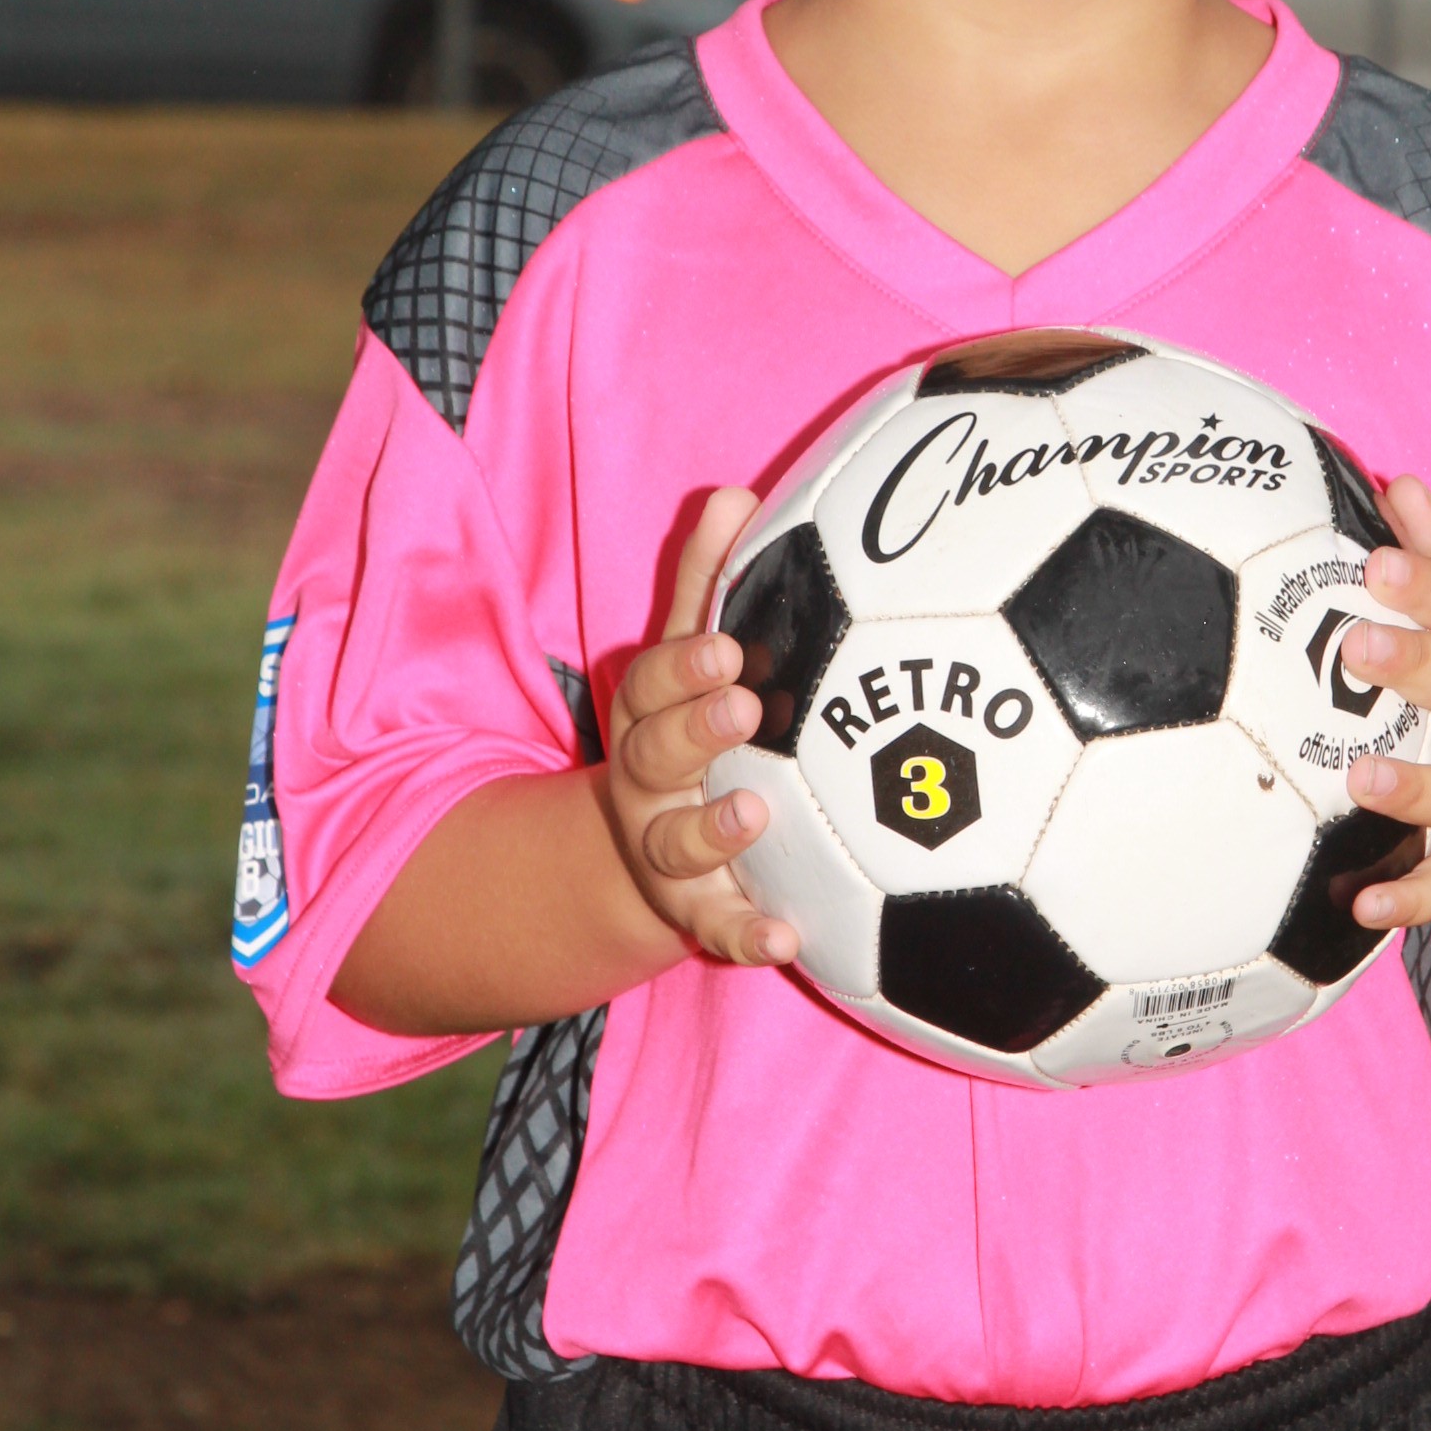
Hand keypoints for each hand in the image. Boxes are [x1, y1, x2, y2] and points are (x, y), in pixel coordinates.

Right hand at [606, 488, 801, 967]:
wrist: (644, 851)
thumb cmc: (690, 728)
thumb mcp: (690, 657)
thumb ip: (708, 582)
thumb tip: (733, 492)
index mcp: (648, 714)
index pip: (652, 683)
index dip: (684, 667)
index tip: (728, 646)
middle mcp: (646, 782)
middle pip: (653, 755)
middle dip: (694, 729)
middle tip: (744, 706)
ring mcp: (664, 850)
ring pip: (674, 844)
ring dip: (711, 831)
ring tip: (755, 816)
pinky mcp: (695, 910)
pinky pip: (717, 927)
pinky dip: (746, 934)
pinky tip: (786, 939)